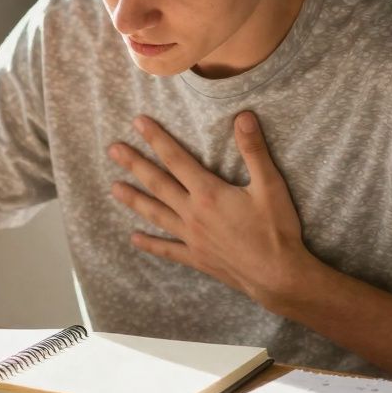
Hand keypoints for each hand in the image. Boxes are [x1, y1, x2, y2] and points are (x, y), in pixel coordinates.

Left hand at [108, 112, 318, 310]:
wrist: (278, 276)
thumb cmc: (276, 230)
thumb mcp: (270, 185)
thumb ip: (253, 150)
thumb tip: (243, 117)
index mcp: (208, 193)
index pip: (176, 159)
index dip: (156, 139)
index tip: (138, 123)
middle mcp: (193, 214)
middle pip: (158, 184)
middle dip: (135, 164)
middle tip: (113, 150)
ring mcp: (192, 237)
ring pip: (156, 214)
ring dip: (134, 200)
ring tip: (114, 188)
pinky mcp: (197, 258)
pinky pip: (168, 249)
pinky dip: (150, 243)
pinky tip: (134, 239)